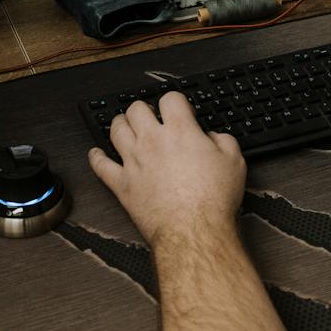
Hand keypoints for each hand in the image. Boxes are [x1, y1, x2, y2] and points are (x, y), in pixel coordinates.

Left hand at [89, 92, 244, 248]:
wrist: (193, 231)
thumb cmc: (212, 200)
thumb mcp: (235, 162)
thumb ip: (224, 141)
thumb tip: (213, 138)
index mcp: (180, 131)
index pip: (170, 99)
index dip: (175, 101)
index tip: (179, 110)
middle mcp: (152, 141)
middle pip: (136, 109)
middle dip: (144, 109)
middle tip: (150, 116)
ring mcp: (134, 161)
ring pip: (116, 130)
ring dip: (120, 124)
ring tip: (125, 124)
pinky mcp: (122, 184)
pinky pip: (100, 165)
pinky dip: (96, 157)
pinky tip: (96, 154)